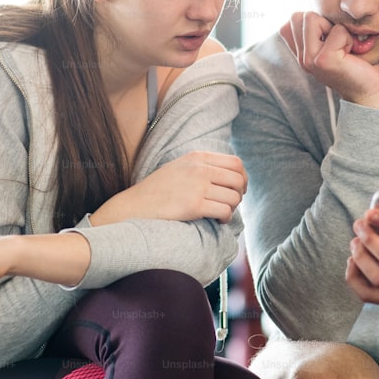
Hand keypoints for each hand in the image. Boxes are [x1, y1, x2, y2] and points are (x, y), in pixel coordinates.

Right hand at [92, 151, 246, 224]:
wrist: (135, 206)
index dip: (243, 178)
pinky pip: (225, 211)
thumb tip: (230, 174)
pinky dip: (225, 218)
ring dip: (232, 208)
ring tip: (221, 213)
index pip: (236, 163)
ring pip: (234, 197)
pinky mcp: (194, 206)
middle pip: (238, 180)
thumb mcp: (180, 167)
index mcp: (198, 157)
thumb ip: (202, 166)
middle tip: (230, 204)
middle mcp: (200, 169)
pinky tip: (217, 221)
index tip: (238, 189)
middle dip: (239, 194)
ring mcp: (197, 187)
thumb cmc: (158, 190)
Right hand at [279, 12, 378, 107]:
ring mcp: (309, 60)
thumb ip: (317, 30)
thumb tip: (313, 10)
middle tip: (339, 43)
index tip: (331, 39)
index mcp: (301, 53)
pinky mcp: (324, 60)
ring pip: (313, 18)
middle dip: (324, 22)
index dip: (316, 21)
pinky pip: (337, 31)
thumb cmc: (356, 64)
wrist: (369, 91)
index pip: (294, 19)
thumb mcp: (332, 43)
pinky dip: (348, 37)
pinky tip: (351, 53)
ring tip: (344, 47)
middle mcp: (302, 57)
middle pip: (302, 16)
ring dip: (335, 29)